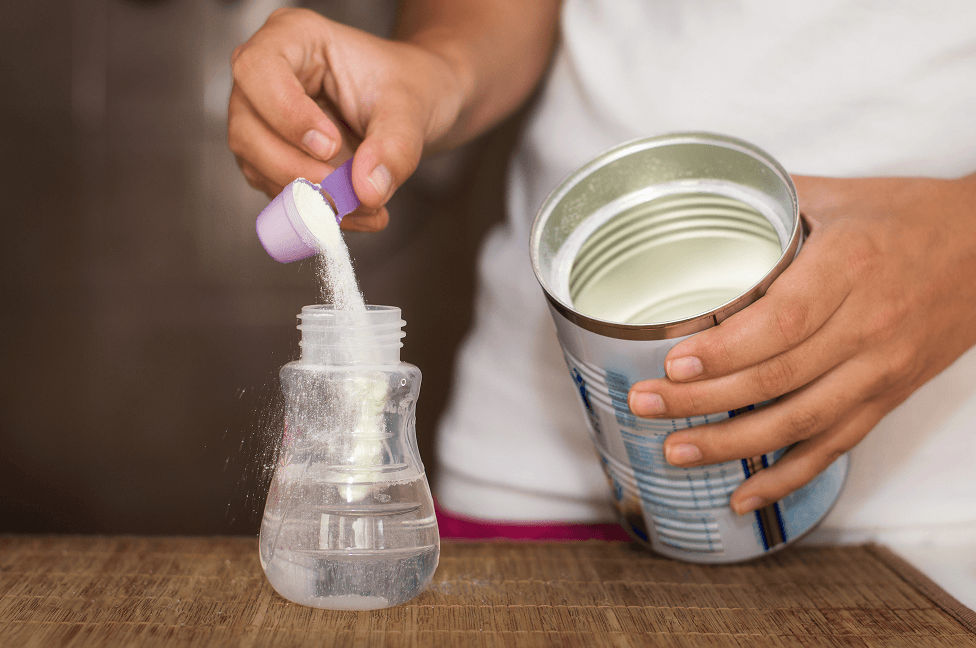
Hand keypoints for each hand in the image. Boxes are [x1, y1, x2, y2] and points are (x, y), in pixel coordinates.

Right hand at [227, 8, 465, 230]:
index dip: (288, 114)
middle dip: (300, 171)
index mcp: (293, 38)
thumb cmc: (409, 86)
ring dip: (311, 198)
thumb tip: (366, 191)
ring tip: (369, 207)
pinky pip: (279, 192)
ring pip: (258, 167)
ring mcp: (262, 120)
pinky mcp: (272, 158)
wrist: (417, 106)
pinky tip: (361, 213)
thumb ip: (393, 146)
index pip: (259, 70)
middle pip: (248, 130)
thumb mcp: (411, 108)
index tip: (331, 145)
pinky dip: (320, 211)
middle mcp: (265, 78)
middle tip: (352, 194)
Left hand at [627, 174, 975, 513]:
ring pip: (800, 422)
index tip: (675, 361)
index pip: (781, 322)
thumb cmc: (904, 217)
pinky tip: (744, 495)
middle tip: (646, 404)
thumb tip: (691, 204)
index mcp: (848, 268)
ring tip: (676, 450)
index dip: (726, 350)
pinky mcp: (887, 398)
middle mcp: (868, 326)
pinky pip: (835, 447)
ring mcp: (880, 371)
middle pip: (777, 378)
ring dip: (732, 445)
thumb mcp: (834, 195)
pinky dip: (787, 477)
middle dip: (703, 399)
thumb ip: (765, 207)